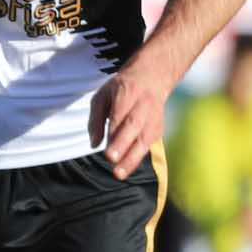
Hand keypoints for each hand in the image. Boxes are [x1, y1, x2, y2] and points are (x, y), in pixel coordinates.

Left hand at [89, 57, 169, 179]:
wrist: (153, 77)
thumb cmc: (122, 89)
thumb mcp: (103, 96)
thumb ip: (96, 119)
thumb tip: (94, 144)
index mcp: (128, 93)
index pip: (121, 116)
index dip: (115, 134)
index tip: (107, 151)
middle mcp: (143, 105)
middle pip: (134, 127)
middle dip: (124, 145)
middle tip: (113, 162)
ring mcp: (153, 117)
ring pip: (145, 139)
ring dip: (132, 158)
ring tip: (119, 174)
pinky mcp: (158, 128)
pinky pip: (148, 144)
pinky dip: (138, 157)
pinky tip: (127, 168)